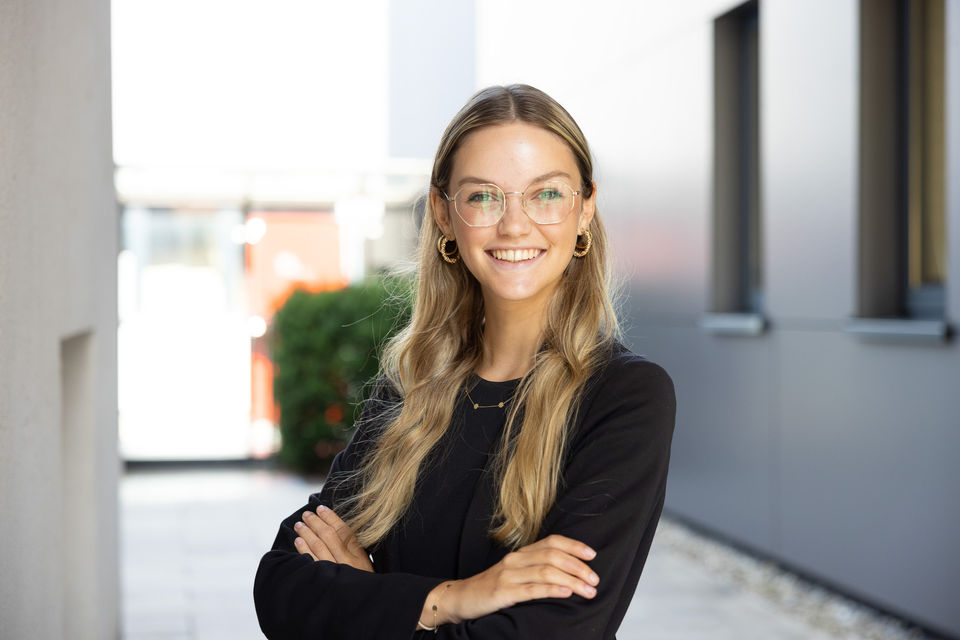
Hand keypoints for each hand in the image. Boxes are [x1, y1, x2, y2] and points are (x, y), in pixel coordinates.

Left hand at [293, 505, 373, 572]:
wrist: (361, 602)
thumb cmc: (362, 580)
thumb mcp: (364, 563)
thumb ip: (353, 547)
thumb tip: (336, 528)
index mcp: (359, 554)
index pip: (343, 530)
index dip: (330, 517)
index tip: (321, 508)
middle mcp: (347, 560)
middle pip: (329, 535)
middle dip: (315, 522)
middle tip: (306, 514)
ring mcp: (335, 570)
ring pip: (318, 546)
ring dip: (307, 533)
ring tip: (299, 524)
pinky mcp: (325, 579)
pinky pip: (312, 561)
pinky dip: (304, 550)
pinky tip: (298, 541)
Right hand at [421, 534, 598, 625]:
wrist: (460, 599)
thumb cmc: (491, 589)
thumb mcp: (515, 574)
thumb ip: (535, 569)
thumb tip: (567, 573)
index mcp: (521, 554)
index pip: (552, 542)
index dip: (574, 546)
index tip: (592, 554)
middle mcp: (516, 560)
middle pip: (553, 555)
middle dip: (578, 566)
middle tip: (595, 578)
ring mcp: (508, 575)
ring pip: (546, 572)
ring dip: (571, 580)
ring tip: (587, 590)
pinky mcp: (502, 592)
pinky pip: (531, 589)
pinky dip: (551, 590)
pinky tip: (565, 593)